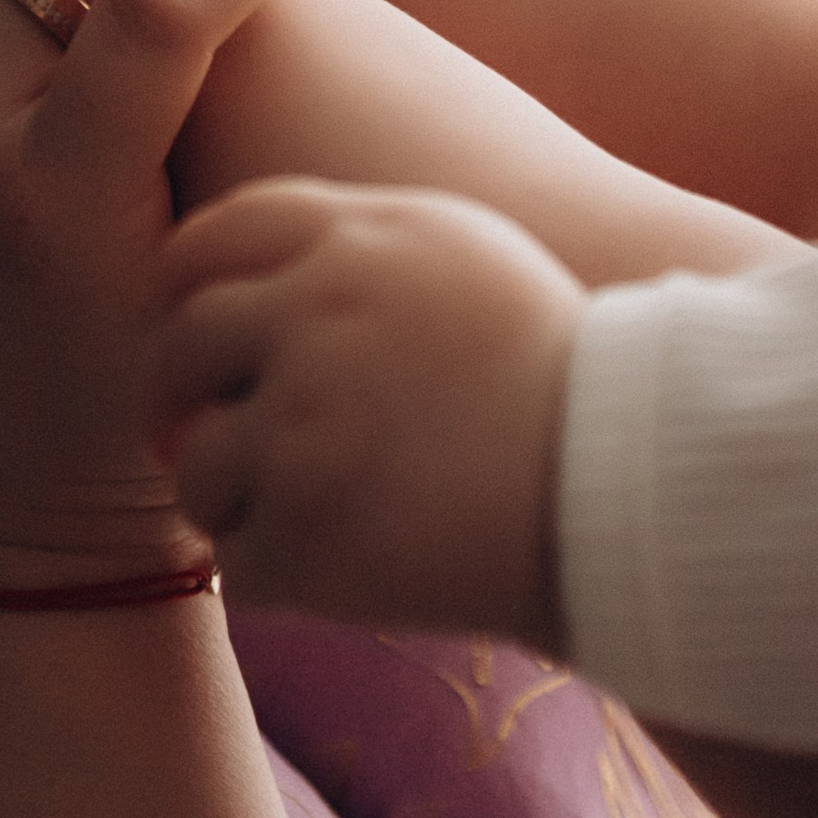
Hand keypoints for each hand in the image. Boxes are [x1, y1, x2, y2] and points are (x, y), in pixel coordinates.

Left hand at [144, 176, 583, 640]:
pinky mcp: (308, 532)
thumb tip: (243, 265)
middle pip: (179, 348)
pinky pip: (242, 563)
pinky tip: (346, 572)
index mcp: (354, 240)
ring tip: (308, 519)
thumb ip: (355, 240)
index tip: (193, 338)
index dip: (184, 294)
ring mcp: (304, 426)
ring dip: (237, 503)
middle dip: (177, 401)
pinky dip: (283, 578)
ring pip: (198, 468)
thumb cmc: (562, 375)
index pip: (207, 242)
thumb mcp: (466, 256)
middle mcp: (315, 315)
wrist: (640, 493)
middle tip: (194, 439)